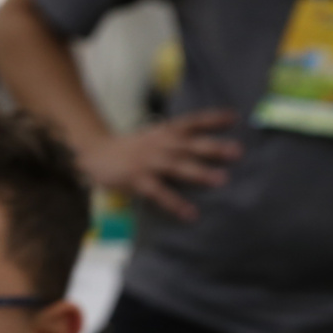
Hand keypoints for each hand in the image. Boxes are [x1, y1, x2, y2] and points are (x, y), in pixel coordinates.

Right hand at [76, 109, 239, 221]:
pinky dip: (175, 204)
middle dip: (213, 147)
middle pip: (190, 144)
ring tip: (221, 180)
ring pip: (177, 166)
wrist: (95, 152)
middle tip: (237, 152)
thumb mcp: (155, 135)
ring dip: (200, 172)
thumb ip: (177, 138)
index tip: (234, 118)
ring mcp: (148, 162)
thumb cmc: (131, 147)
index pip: (192, 121)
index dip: (213, 119)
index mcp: (165, 131)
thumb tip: (208, 146)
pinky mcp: (137, 180)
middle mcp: (159, 144)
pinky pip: (159, 193)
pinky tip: (190, 214)